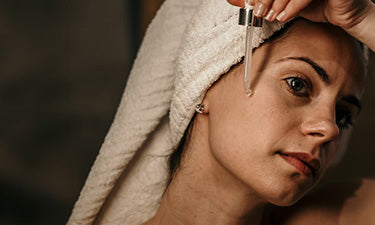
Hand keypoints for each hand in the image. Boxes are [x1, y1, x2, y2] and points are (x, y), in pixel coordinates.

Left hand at [227, 0, 371, 30]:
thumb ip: (262, 1)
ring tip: (271, 17)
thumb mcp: (283, 4)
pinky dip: (292, 7)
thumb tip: (235, 0)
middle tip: (259, 12)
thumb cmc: (315, 6)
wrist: (343, 14)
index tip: (251, 6)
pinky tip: (284, 17)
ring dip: (277, 3)